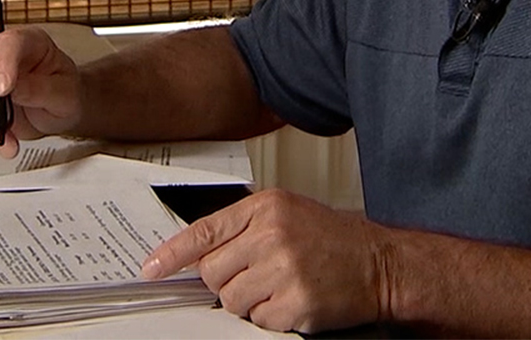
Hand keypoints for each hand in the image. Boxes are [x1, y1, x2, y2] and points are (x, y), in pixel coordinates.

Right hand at [0, 26, 81, 156]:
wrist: (60, 111)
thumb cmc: (65, 93)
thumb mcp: (64, 93)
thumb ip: (40, 89)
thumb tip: (14, 88)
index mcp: (29, 42)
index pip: (8, 42)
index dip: (2, 64)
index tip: (3, 90)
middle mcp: (1, 54)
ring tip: (9, 141)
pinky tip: (1, 142)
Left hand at [141, 188, 390, 333]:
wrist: (380, 263)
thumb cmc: (332, 239)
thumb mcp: (287, 214)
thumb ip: (244, 229)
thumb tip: (199, 257)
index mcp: (266, 207)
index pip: (205, 231)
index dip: (172, 254)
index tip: (150, 269)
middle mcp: (273, 234)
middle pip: (213, 272)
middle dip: (226, 281)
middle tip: (256, 277)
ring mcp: (285, 269)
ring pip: (232, 301)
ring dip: (250, 302)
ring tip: (280, 287)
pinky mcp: (297, 303)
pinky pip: (259, 321)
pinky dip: (272, 318)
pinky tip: (294, 301)